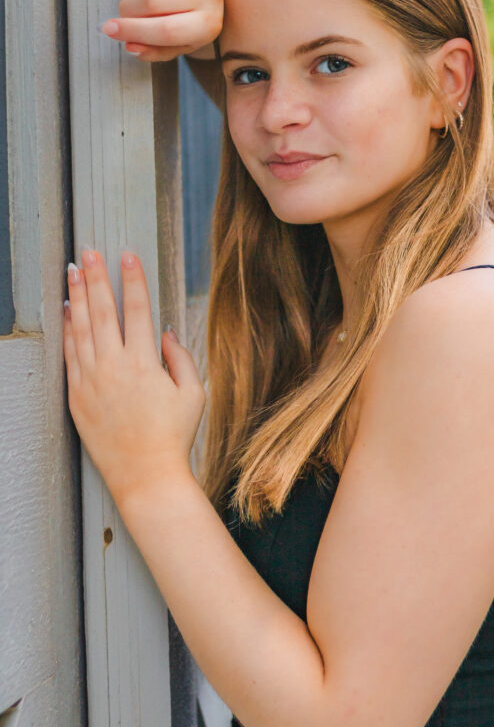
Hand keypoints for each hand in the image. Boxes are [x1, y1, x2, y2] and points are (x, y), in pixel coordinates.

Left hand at [63, 248, 205, 506]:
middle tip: (91, 252)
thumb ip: (179, 357)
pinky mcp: (77, 397)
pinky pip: (70, 355)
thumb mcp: (193, 393)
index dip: (132, 279)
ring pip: (80, 328)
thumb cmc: (173, 435)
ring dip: (77, 296)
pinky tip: (67, 311)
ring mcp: (91, 381)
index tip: (127, 255)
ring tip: (74, 271)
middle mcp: (113, 367)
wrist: (146, 474)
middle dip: (96, 277)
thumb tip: (162, 332)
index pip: (137, 309)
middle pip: (102, 311)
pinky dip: (67, 330)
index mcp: (144, 363)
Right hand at [100, 0, 223, 61]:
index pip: (165, 30)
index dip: (132, 31)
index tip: (109, 30)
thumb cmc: (191, 16)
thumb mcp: (179, 42)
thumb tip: (130, 46)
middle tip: (126, 11)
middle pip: (151, 0)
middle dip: (127, 8)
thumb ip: (155, 50)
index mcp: (207, 24)